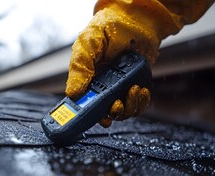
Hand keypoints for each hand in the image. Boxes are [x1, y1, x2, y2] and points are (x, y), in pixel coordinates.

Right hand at [65, 6, 156, 126]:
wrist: (138, 18)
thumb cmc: (109, 27)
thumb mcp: (88, 43)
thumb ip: (80, 66)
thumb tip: (72, 93)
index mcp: (86, 78)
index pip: (83, 104)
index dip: (86, 115)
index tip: (92, 117)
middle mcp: (102, 86)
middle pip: (104, 112)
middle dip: (111, 113)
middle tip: (116, 104)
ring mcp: (120, 87)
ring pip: (123, 111)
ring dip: (129, 107)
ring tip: (133, 90)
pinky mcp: (136, 85)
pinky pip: (138, 104)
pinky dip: (141, 102)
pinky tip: (141, 90)